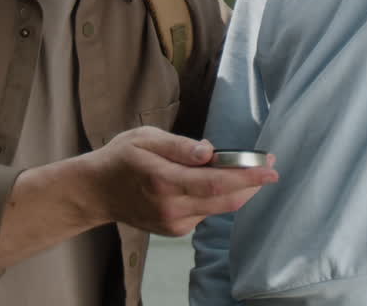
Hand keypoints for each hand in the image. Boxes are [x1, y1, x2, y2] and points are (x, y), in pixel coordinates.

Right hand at [85, 126, 277, 236]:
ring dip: (240, 190)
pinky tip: (219, 183)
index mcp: (163, 181)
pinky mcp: (176, 229)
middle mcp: (171, 207)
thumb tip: (209, 151)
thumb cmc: (121, 158)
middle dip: (252, 183)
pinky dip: (220, 198)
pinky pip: (207, 213)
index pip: (215, 183)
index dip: (246, 176)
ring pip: (219, 208)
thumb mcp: (145, 138)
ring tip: (250, 170)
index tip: (269, 167)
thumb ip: (178, 145)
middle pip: (224, 200)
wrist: (97, 191)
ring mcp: (173, 222)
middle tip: (269, 167)